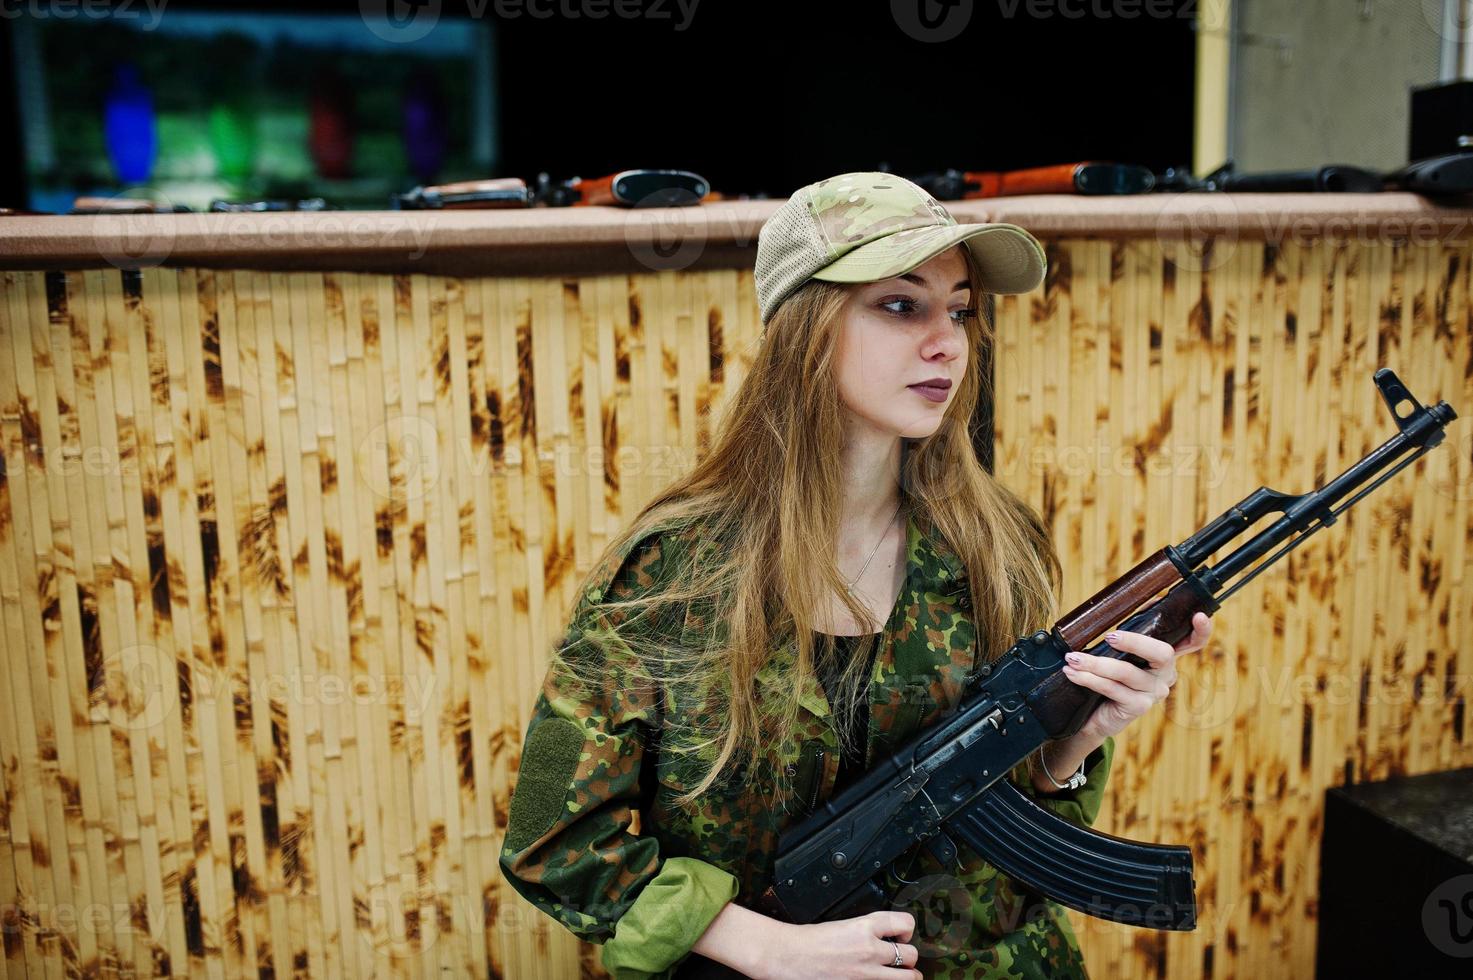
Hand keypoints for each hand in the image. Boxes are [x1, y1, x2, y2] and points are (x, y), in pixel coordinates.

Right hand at [756, 910, 921, 979]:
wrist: (790, 956)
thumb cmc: (809, 940)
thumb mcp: (843, 924)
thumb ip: (867, 929)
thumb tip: (885, 936)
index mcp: (865, 926)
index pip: (905, 922)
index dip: (907, 929)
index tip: (901, 934)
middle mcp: (870, 949)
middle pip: (911, 954)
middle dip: (909, 956)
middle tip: (901, 957)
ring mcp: (867, 973)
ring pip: (908, 977)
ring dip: (907, 975)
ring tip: (903, 974)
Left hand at [1060, 612, 1213, 741]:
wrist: (1095, 715)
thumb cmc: (1108, 677)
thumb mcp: (1118, 653)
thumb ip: (1129, 630)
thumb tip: (1143, 598)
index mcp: (1164, 658)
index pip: (1192, 643)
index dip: (1201, 631)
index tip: (1200, 616)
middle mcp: (1165, 675)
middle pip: (1163, 653)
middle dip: (1135, 641)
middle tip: (1110, 635)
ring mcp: (1154, 692)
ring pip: (1127, 672)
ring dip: (1095, 663)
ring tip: (1072, 658)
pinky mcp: (1138, 707)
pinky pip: (1112, 688)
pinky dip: (1089, 679)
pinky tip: (1072, 673)